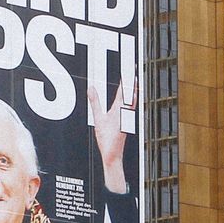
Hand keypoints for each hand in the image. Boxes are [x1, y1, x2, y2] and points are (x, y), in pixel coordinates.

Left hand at [88, 72, 135, 195]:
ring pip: (128, 103)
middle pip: (127, 94)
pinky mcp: (122, 127)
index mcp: (117, 110)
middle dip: (130, 82)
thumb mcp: (98, 117)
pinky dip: (128, 108)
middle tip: (133, 68)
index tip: (128, 70)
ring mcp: (123, 119)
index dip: (125, 81)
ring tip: (133, 79)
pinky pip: (125, 116)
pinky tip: (130, 99)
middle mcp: (122, 113)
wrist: (111, 154)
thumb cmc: (106, 139)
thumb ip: (95, 102)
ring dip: (131, 92)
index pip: (122, 92)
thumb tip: (91, 89)